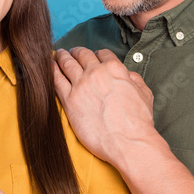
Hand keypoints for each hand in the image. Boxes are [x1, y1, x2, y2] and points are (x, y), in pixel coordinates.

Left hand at [52, 47, 156, 166]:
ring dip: (61, 57)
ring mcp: (80, 85)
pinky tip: (49, 68)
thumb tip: (128, 75)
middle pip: (81, 55)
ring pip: (66, 63)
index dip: (96, 54)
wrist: (128, 141)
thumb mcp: (144, 93)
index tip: (92, 57)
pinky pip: (56, 80)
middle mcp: (96, 73)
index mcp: (114, 69)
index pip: (102, 53)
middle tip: (70, 53)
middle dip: (75, 52)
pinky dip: (51, 71)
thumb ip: (134, 80)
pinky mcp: (69, 100)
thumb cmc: (138, 122)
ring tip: (58, 55)